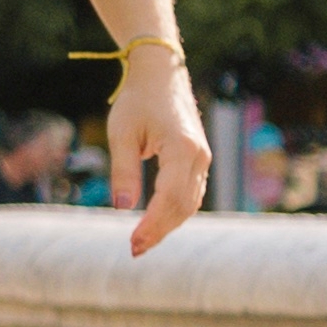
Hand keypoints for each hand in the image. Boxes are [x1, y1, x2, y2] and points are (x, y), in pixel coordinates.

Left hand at [104, 59, 215, 254]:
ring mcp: (204, 158)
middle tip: (135, 250)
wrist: (161, 76)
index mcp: (183, 148)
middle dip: (160, 230)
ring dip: (168, 225)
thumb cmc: (138, 101)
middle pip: (184, 205)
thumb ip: (123, 171)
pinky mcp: (200, 160)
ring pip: (191, 202)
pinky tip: (155, 224)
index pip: (170, 196)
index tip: (133, 241)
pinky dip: (175, 211)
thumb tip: (122, 207)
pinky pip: (191, 193)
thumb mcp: (122, 134)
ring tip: (142, 242)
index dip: (152, 223)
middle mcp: (200, 156)